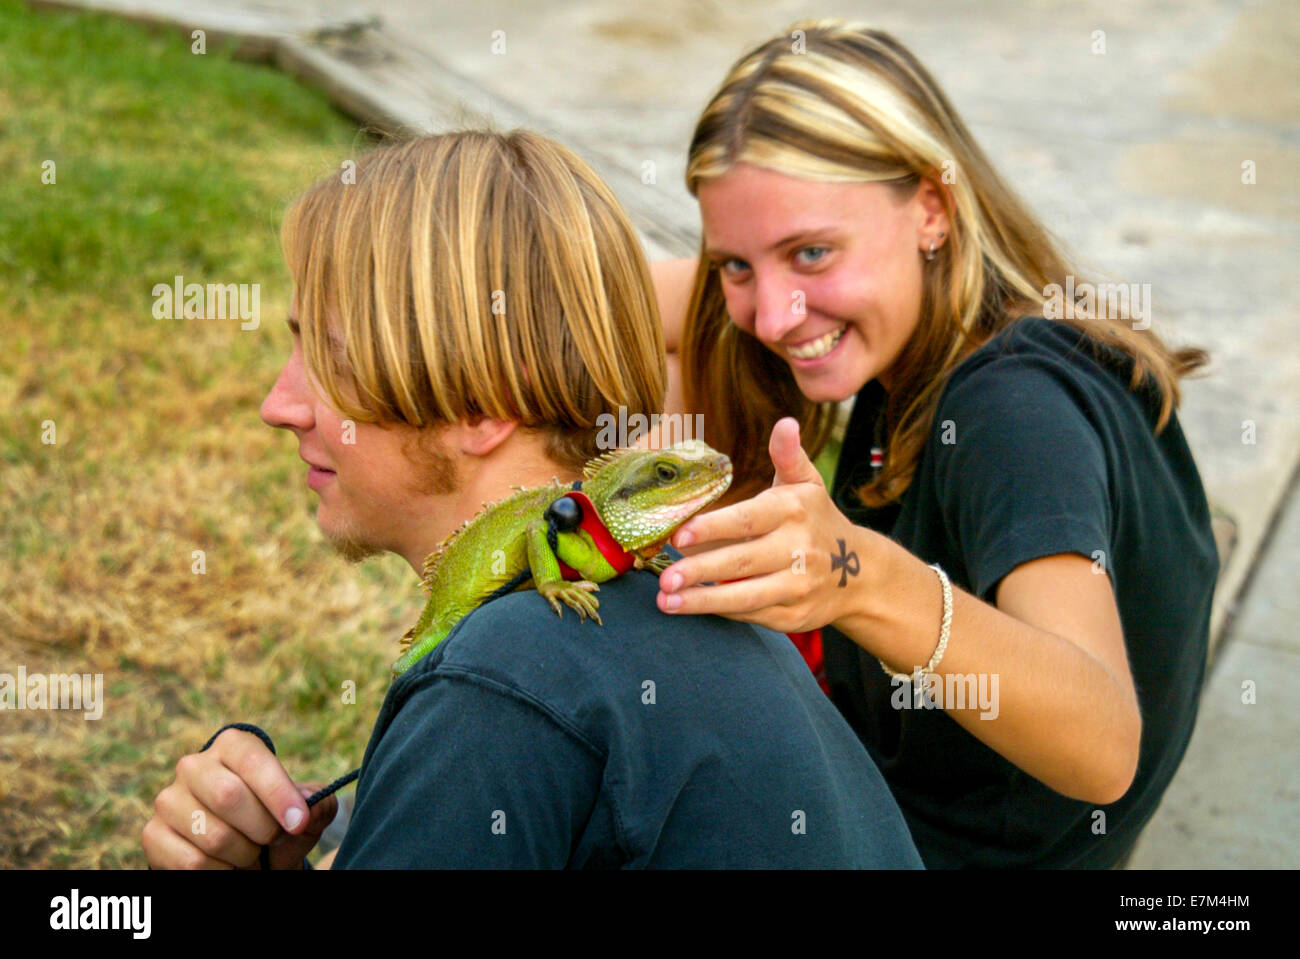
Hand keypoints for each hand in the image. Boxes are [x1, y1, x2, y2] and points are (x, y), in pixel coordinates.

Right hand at [142, 727, 337, 868]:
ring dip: (243, 854)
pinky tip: (226, 865)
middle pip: (228, 796)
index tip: (298, 823)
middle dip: (261, 828)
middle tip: (271, 839)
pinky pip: (192, 863)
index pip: (253, 761)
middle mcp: (194, 765)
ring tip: (249, 852)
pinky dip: (220, 871)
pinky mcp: (153, 834)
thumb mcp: (307, 811)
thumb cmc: (278, 825)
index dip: (279, 794)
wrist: (248, 857)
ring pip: (213, 835)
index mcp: (233, 746)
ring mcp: (168, 800)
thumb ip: (319, 803)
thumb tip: (306, 808)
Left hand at [656, 417, 870, 633]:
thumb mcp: (806, 483)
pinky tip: (692, 607)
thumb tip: (786, 423)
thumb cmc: (817, 520)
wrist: (860, 572)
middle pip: (742, 561)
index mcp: (793, 511)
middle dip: (700, 571)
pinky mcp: (795, 615)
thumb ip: (788, 455)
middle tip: (664, 579)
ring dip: (703, 600)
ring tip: (667, 601)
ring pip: (746, 596)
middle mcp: (798, 549)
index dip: (713, 528)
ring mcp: (798, 585)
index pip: (748, 520)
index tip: (679, 536)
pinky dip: (722, 611)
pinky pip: (752, 614)